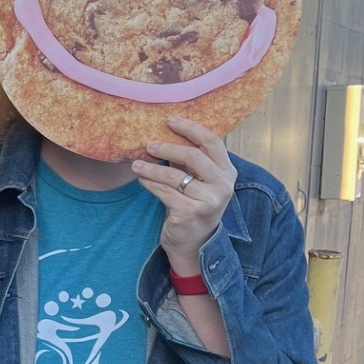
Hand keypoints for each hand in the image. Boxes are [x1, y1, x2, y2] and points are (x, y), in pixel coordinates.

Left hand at [132, 116, 236, 270]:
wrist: (194, 244)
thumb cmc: (195, 206)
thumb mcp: (199, 182)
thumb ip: (189, 161)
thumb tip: (165, 135)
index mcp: (227, 172)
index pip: (211, 142)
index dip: (190, 128)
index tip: (170, 120)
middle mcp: (223, 185)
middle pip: (193, 156)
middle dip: (167, 148)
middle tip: (148, 145)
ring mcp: (209, 200)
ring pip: (174, 176)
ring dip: (151, 168)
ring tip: (136, 164)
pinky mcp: (191, 212)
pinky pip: (165, 192)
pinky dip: (150, 184)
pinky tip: (141, 179)